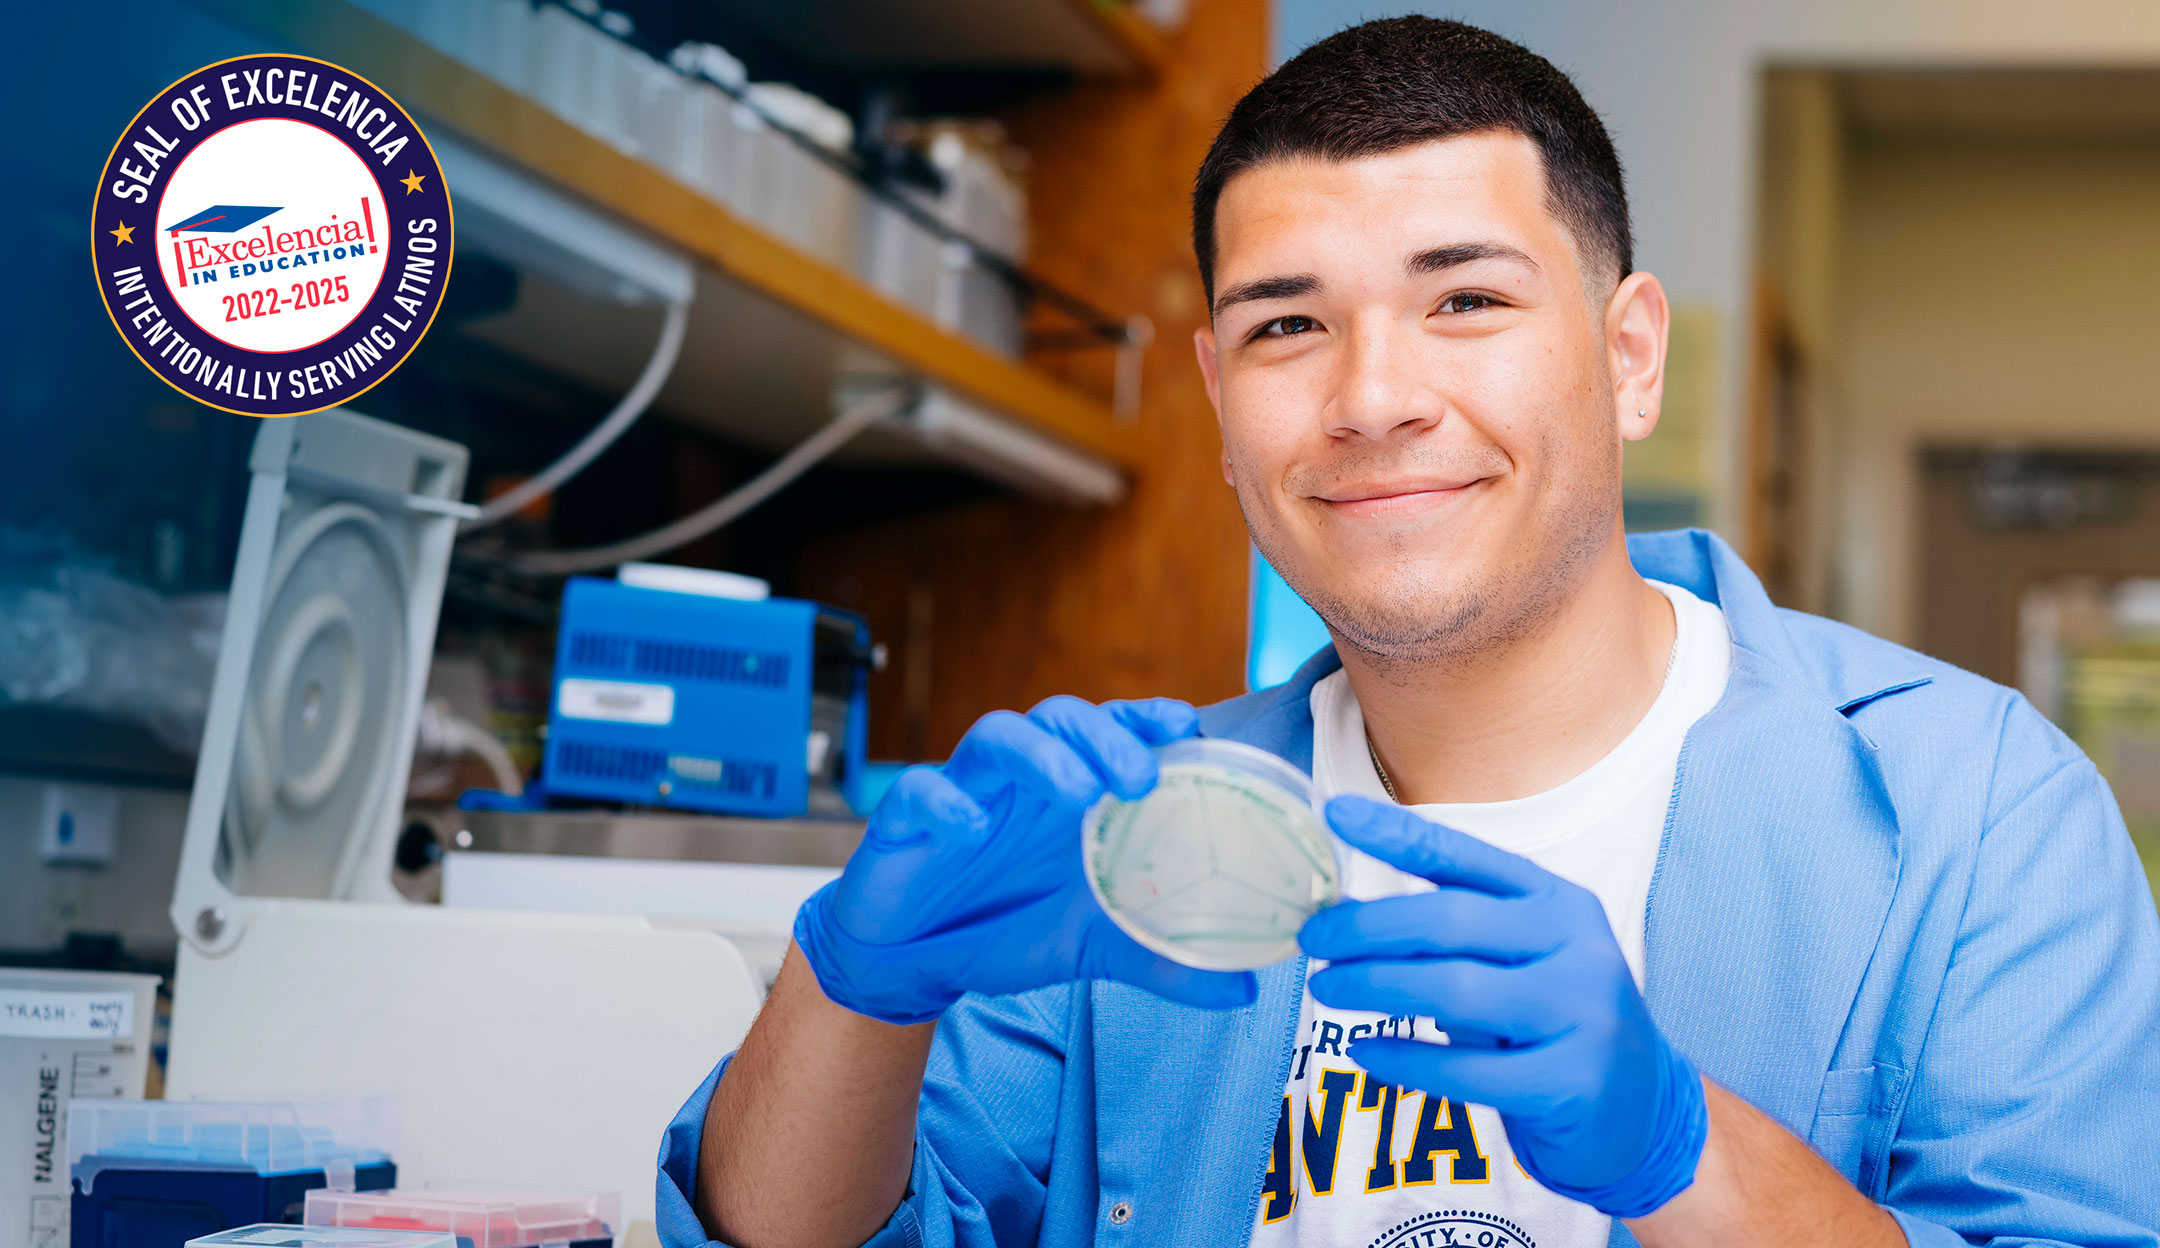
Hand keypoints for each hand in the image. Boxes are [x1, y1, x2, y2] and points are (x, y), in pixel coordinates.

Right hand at [793, 696, 1259, 1024]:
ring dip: (1039, 755)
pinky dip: (946, 803)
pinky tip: (970, 829)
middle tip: (1138, 777)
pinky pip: (919, 790)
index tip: (1187, 727)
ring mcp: (966, 792)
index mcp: (1071, 797)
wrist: (915, 963)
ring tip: (1074, 790)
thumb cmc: (1007, 928)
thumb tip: (1243, 990)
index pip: (1113, 733)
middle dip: (1103, 736)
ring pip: (996, 737)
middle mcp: (1022, 781)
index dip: (1147, 720)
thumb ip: (1162, 961)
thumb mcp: (1091, 947)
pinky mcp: (906, 817)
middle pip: (1061, 719)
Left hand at [1298, 794, 1706, 1218]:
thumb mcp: (1522, 958)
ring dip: (1375, 986)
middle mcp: (1576, 945)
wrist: (1642, 1110)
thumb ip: (1456, 932)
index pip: (1465, 857)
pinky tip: (1365, 1051)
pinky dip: (1405, 1059)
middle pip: (1451, 921)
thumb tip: (1347, 915)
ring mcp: (1582, 1013)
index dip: (1396, 833)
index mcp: (1558, 901)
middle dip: (1368, 927)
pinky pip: (1468, 1068)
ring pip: (1454, 990)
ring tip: (1325, 988)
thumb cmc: (1554, 1022)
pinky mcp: (1572, 1080)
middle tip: (1314, 939)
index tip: (1333, 813)